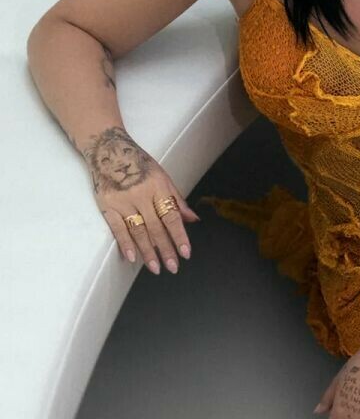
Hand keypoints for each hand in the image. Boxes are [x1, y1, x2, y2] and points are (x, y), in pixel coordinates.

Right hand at [86, 126, 200, 273]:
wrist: (108, 150)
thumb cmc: (140, 164)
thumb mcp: (163, 177)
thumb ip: (176, 200)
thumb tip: (193, 219)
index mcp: (158, 187)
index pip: (171, 216)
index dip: (179, 236)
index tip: (186, 252)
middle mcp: (141, 195)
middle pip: (156, 227)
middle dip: (166, 249)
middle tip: (173, 267)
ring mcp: (123, 201)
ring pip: (138, 231)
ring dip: (148, 252)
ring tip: (156, 268)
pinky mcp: (107, 206)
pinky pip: (117, 228)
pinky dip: (125, 244)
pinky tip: (132, 258)